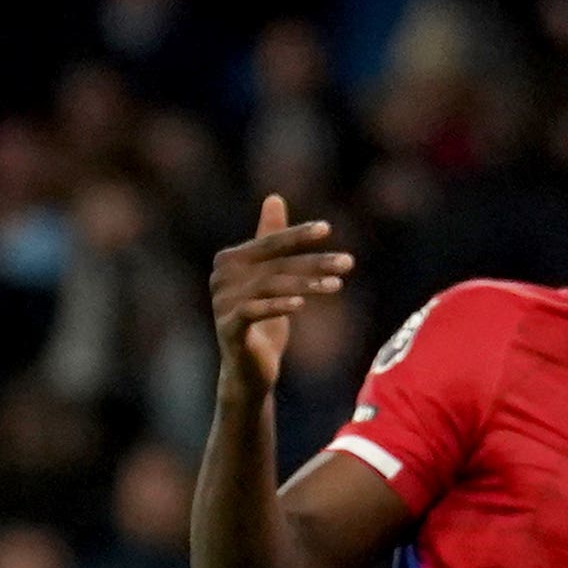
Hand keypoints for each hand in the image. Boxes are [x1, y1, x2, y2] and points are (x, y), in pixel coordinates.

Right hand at [210, 195, 349, 392]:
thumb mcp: (270, 276)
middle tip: (347, 262)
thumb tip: (274, 197)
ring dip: (306, 284)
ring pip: (270, 286)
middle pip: (275, 264)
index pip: (270, 242)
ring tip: (337, 285)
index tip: (327, 229)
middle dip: (314, 262)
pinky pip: (253, 311)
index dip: (298, 235)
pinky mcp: (227, 329)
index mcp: (229, 260)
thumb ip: (270, 238)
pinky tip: (301, 304)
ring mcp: (221, 304)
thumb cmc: (262, 319)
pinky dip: (277, 306)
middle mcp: (220, 278)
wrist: (248, 370)